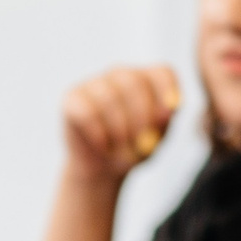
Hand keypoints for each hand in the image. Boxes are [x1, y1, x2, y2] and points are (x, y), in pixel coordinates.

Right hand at [61, 65, 181, 181]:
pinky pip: (87, 112)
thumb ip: (163, 122)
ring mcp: (94, 83)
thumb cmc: (133, 148)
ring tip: (121, 149)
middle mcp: (120, 74)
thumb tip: (169, 109)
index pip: (162, 72)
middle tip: (141, 143)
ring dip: (119, 131)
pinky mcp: (72, 98)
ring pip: (109, 98)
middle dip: (140, 118)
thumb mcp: (154, 139)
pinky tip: (102, 146)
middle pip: (134, 83)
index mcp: (147, 79)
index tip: (166, 118)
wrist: (103, 168)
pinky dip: (98, 134)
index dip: (167, 91)